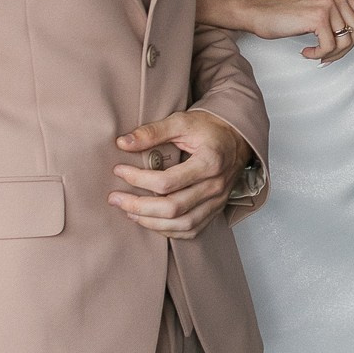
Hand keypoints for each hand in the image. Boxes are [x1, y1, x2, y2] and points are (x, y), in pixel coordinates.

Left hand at [112, 109, 251, 236]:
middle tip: (116, 199)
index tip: (119, 171)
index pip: (167, 181)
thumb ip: (153, 132)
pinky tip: (151, 222)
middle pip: (173, 208)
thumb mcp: (182, 121)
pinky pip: (192, 229)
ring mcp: (217, 200)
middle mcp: (215, 186)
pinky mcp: (216, 209)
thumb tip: (123, 143)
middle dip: (139, 206)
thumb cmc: (209, 128)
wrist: (237, 136)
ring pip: (182, 224)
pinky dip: (169, 231)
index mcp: (209, 162)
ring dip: (152, 222)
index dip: (138, 179)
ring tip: (129, 213)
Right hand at [236, 0, 353, 62]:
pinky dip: (319, 54)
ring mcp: (328, 2)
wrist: (261, 12)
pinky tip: (306, 52)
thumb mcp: (321, 10)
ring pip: (345, 41)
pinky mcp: (318, 16)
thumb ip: (341, 18)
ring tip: (316, 54)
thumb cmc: (288, 15)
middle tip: (328, 58)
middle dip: (344, 51)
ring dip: (330, 54)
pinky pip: (329, 46)